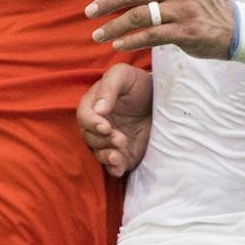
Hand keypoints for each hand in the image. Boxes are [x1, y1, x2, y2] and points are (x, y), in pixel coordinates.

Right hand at [77, 63, 153, 177]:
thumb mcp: (123, 75)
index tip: (105, 127)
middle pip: (90, 137)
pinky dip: (114, 169)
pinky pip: (113, 166)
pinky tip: (118, 167)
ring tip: (118, 155)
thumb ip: (109, 88)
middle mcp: (98, 126)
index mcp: (93, 106)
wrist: (160, 98)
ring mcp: (109, 142)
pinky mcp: (123, 155)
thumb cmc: (137, 83)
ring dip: (107, 156)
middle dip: (103, 140)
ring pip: (99, 153)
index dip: (92, 123)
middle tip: (120, 139)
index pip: (84, 117)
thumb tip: (98, 110)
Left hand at [86, 0, 236, 58]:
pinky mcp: (186, 31)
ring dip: (115, 27)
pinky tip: (118, 45)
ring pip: (141, 16)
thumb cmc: (202, 2)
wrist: (234, 28)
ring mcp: (185, 8)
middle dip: (108, 2)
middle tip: (89, 11)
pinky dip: (131, 41)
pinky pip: (152, 36)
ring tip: (97, 35)